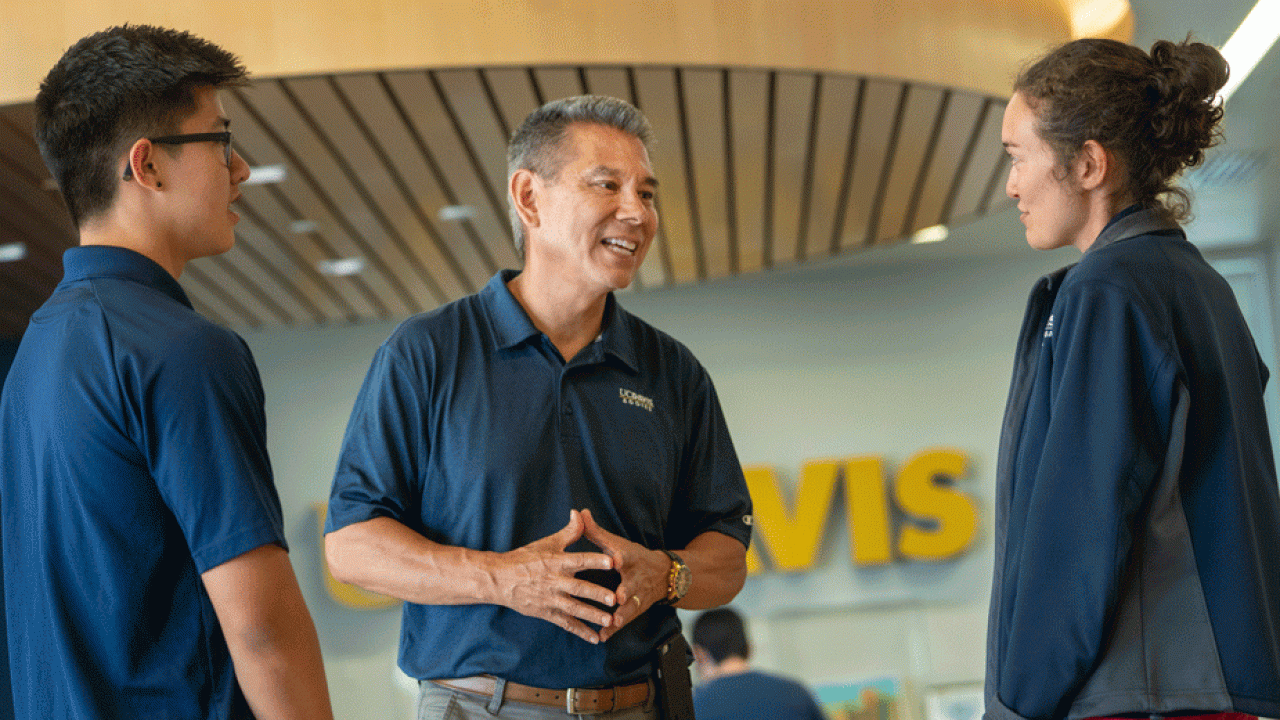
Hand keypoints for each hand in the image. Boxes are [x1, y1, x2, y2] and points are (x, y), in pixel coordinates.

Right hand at [489, 510, 617, 643]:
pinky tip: (596, 638)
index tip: (612, 561)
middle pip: (579, 588)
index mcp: (556, 562)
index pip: (579, 560)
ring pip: (575, 609)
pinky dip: (581, 631)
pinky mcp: (547, 613)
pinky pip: (566, 624)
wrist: (499, 579)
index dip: (595, 560)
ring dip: (592, 615)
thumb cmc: (525, 558)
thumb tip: (580, 513)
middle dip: (597, 594)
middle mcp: (555, 581)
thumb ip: (569, 532)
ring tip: (609, 620)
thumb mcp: (547, 543)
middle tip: (615, 599)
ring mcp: (550, 599)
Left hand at [579, 509, 670, 641]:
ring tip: (611, 622)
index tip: (616, 559)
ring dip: (621, 615)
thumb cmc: (633, 556)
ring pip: (630, 607)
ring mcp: (637, 596)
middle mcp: (635, 578)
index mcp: (629, 559)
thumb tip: (578, 512)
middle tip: (619, 597)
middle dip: (626, 591)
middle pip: (631, 585)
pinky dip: (613, 630)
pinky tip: (602, 637)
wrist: (664, 574)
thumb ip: (595, 531)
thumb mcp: (617, 543)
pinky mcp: (635, 610)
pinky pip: (624, 621)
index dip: (621, 557)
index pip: (626, 556)